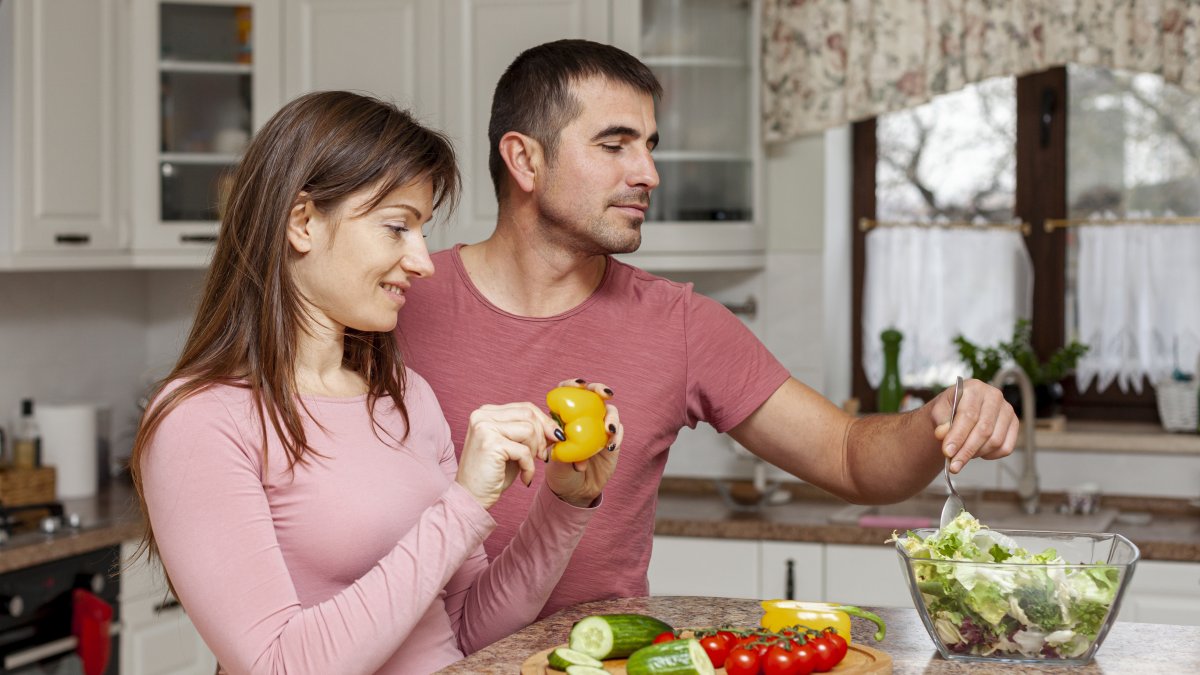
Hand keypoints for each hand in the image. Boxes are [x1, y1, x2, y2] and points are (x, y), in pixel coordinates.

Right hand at [456, 402, 558, 508]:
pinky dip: (529, 466)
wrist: (471, 497)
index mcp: (487, 412)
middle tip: (542, 456)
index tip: (555, 437)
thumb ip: (529, 434)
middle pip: (528, 414)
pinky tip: (525, 478)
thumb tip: (554, 428)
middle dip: (542, 436)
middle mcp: (482, 415)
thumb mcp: (513, 448)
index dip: (544, 422)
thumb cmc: (493, 474)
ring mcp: (484, 427)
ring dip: (534, 451)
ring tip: (528, 467)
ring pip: (528, 429)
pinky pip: (524, 450)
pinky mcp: (490, 444)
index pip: (525, 407)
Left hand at [544, 379, 622, 506]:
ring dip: (612, 417)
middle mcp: (584, 417)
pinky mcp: (612, 440)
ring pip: (611, 411)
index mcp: (565, 416)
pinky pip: (618, 432)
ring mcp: (599, 427)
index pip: (567, 392)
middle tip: (605, 394)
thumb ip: (560, 451)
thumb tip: (565, 438)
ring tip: (608, 431)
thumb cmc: (559, 474)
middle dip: (600, 389)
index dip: (573, 384)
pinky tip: (611, 446)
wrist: (575, 491)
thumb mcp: (555, 463)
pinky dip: (617, 436)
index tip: (579, 385)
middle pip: (594, 394)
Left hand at [932, 378, 1017, 472]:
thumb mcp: (939, 410)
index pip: (968, 415)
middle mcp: (994, 396)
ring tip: (963, 454)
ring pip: (995, 441)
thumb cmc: (950, 409)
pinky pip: (1006, 448)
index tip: (947, 452)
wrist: (960, 408)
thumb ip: (939, 420)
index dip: (958, 436)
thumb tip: (943, 433)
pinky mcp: (1014, 424)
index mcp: (975, 388)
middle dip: (966, 451)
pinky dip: (990, 455)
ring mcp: (1007, 410)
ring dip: (977, 453)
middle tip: (953, 466)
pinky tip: (978, 452)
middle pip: (984, 430)